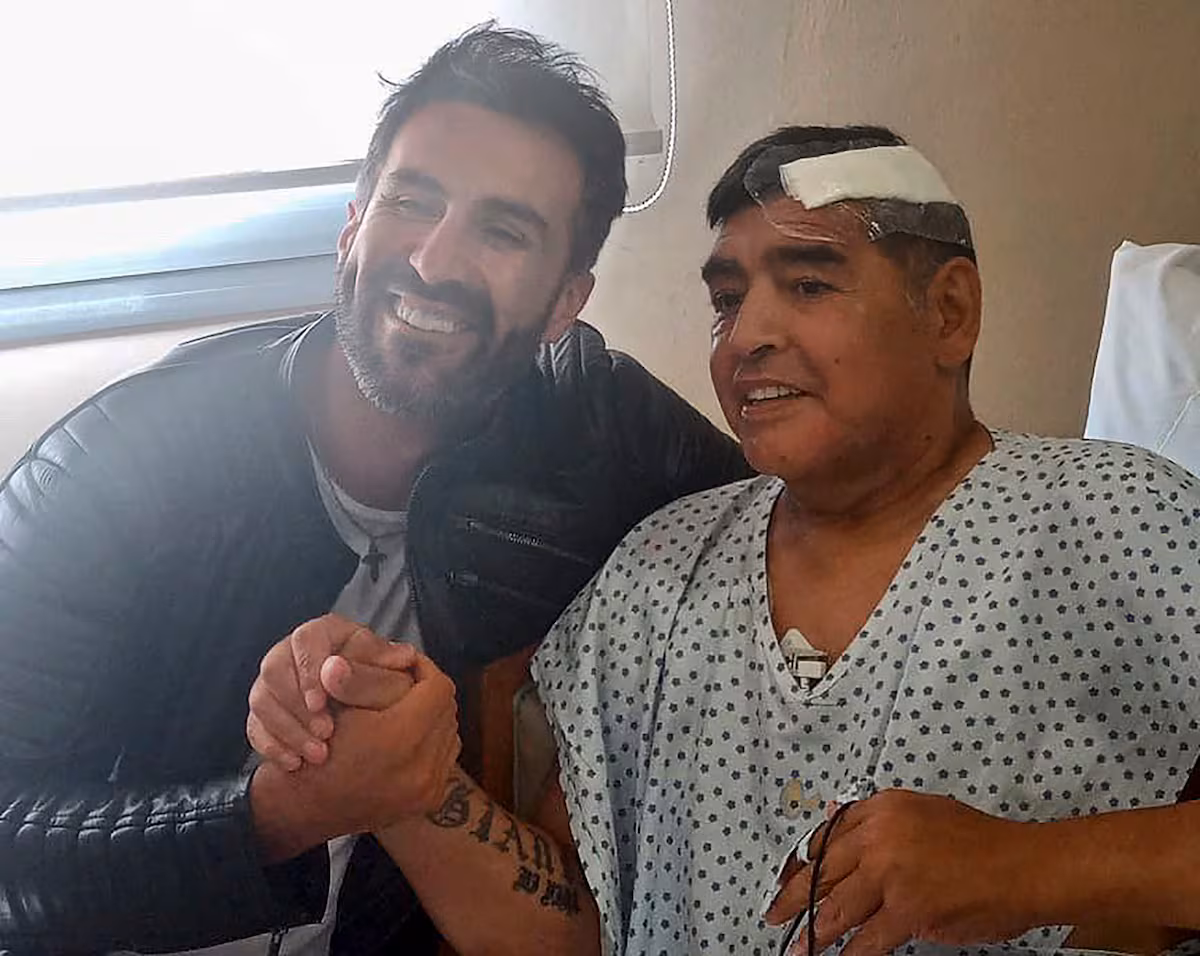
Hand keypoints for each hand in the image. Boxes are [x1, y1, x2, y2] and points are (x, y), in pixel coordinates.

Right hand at [246, 613, 417, 769]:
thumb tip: (343, 667)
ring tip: (317, 755)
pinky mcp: (266, 710)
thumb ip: (374, 671)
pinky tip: (294, 763)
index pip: (305, 640)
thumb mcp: (390, 676)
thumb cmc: (386, 685)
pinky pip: (254, 726)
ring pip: (261, 700)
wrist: (377, 711)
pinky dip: (272, 746)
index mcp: (325, 632)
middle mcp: (293, 651)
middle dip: (297, 707)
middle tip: (325, 735)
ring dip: (287, 730)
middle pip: (274, 669)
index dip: (308, 672)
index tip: (320, 704)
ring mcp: (274, 681)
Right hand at [250, 650, 461, 855]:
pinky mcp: (427, 803)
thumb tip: (403, 650)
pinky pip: (443, 759)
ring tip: (406, 707)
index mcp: (400, 739)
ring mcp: (428, 790)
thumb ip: (368, 675)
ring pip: (449, 734)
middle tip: (407, 682)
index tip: (406, 664)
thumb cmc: (315, 749)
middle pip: (447, 711)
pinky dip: (431, 742)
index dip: (424, 669)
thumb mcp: (334, 705)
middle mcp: (422, 769)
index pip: (439, 688)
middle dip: (429, 692)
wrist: (304, 808)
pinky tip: (408, 735)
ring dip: (432, 717)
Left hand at [766, 790, 1046, 954]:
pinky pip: (869, 938)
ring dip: (814, 933)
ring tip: (796, 948)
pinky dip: (851, 954)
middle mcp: (879, 836)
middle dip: (794, 896)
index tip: (789, 875)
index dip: (804, 860)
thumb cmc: (981, 842)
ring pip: (838, 907)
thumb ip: (881, 823)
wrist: (1022, 867)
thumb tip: (841, 834)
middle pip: (824, 869)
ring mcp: (891, 873)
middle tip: (775, 912)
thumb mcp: (924, 812)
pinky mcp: (907, 908)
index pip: (829, 835)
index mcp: (882, 808)